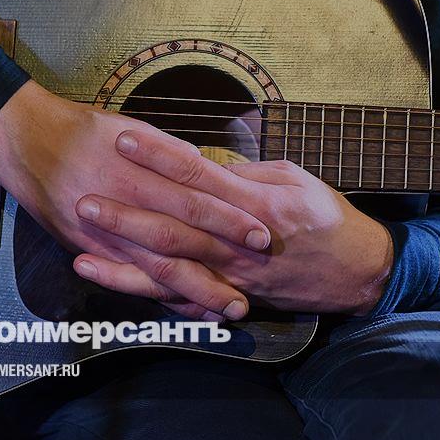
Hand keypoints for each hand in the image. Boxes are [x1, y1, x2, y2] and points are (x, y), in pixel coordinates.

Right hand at [0, 81, 272, 320]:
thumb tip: (208, 168)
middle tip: (256, 284)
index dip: (231, 217)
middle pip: (182, 240)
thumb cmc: (84, 130)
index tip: (263, 231)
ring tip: (229, 308)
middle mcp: (125, 205)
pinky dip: (160, 296)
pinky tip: (185, 308)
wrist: (28, 140)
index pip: (197, 197)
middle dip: (222, 263)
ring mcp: (105, 233)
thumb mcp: (132, 129)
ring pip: (158, 269)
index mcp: (140, 170)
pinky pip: (130, 279)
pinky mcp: (88, 248)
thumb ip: (170, 154)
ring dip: (196, 291)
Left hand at [71, 131, 394, 315]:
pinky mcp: (230, 297)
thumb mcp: (293, 178)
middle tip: (84, 198)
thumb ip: (246, 173)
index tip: (122, 139)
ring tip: (82, 253)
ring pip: (170, 270)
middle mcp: (236, 241)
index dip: (157, 157)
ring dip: (124, 262)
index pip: (195, 175)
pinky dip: (149, 297)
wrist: (356, 272)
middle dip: (126, 212)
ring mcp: (231, 275)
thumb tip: (205, 163)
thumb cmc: (327, 218)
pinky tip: (117, 289)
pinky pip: (184, 300)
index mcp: (253, 202)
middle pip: (172, 225)